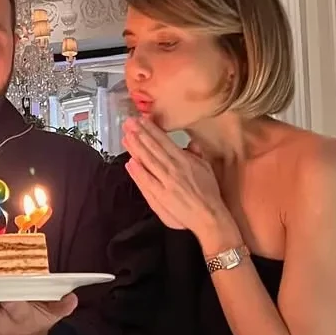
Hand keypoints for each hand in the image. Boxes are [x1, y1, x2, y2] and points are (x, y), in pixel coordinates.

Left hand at [122, 118, 238, 247]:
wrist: (209, 215)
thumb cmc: (208, 192)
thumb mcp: (206, 168)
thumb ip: (196, 155)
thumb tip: (190, 143)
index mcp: (184, 160)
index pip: (164, 141)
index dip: (152, 130)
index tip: (141, 120)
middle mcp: (175, 168)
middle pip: (154, 148)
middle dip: (140, 133)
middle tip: (128, 122)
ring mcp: (167, 182)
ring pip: (149, 161)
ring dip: (136, 147)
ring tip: (126, 136)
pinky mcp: (162, 196)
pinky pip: (148, 181)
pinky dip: (138, 172)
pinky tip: (130, 162)